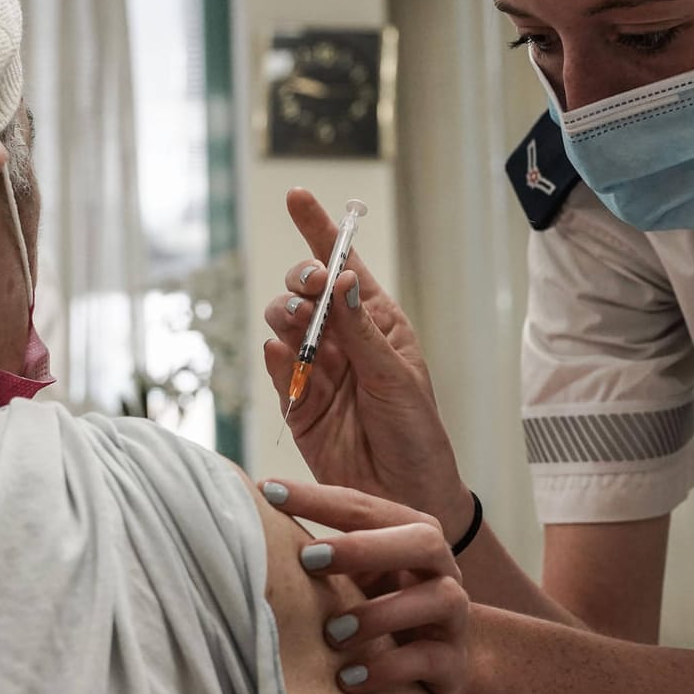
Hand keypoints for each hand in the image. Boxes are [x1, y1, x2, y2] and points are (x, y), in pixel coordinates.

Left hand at [263, 478, 468, 693]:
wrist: (439, 668)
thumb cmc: (380, 611)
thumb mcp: (355, 578)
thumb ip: (320, 554)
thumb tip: (246, 526)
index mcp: (410, 536)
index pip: (366, 508)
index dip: (317, 499)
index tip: (268, 492)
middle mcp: (440, 569)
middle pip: (423, 539)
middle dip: (365, 547)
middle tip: (308, 559)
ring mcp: (452, 617)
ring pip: (438, 598)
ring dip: (379, 614)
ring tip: (331, 634)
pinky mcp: (453, 664)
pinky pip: (430, 660)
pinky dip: (387, 669)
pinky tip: (348, 678)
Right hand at [264, 188, 470, 536]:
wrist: (406, 496)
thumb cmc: (417, 434)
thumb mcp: (398, 377)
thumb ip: (363, 332)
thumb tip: (343, 279)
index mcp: (377, 323)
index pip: (345, 267)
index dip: (319, 231)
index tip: (298, 197)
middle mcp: (344, 340)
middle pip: (306, 291)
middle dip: (300, 279)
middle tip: (309, 289)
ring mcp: (317, 369)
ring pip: (284, 324)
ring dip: (286, 314)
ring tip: (298, 322)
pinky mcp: (296, 403)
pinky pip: (278, 368)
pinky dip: (276, 355)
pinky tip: (283, 352)